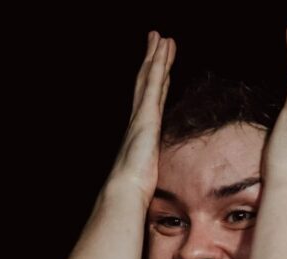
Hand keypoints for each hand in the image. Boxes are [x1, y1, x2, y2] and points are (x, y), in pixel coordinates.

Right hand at [110, 31, 175, 199]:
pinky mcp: (146, 116)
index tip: (159, 66)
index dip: (156, 82)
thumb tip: (151, 181)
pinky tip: (162, 50)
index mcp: (141, 132)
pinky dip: (158, 64)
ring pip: (149, 78)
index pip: (151, 101)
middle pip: (147, 83)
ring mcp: (141, 116)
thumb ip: (150, 171)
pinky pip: (152, 83)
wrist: (124, 192)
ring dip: (156, 56)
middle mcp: (139, 119)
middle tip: (158, 40)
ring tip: (162, 37)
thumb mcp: (148, 176)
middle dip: (153, 61)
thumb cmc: (134, 190)